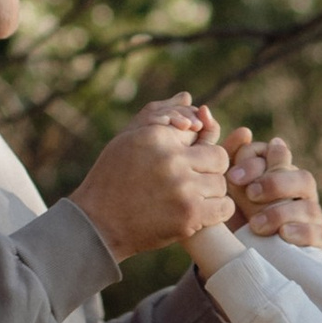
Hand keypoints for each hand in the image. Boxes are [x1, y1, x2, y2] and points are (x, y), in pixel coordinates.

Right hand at [70, 95, 231, 259]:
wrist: (97, 225)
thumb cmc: (111, 180)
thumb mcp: (128, 140)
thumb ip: (158, 115)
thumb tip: (189, 97)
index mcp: (157, 136)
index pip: (198, 131)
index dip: (196, 146)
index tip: (186, 160)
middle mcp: (172, 159)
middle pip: (218, 156)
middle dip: (209, 168)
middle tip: (194, 179)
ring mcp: (183, 188)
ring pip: (221, 183)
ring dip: (210, 191)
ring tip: (191, 197)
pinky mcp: (189, 215)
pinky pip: (224, 207)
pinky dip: (217, 210)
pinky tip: (201, 211)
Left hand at [222, 123, 321, 250]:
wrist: (240, 255)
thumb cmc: (235, 215)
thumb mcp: (227, 190)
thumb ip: (230, 160)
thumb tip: (244, 132)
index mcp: (281, 172)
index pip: (278, 155)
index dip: (256, 162)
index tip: (232, 177)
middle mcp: (301, 192)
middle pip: (301, 177)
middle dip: (275, 184)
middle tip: (250, 194)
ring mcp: (312, 216)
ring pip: (308, 207)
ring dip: (281, 213)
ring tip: (256, 224)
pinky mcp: (317, 241)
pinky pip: (317, 234)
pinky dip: (301, 233)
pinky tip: (282, 235)